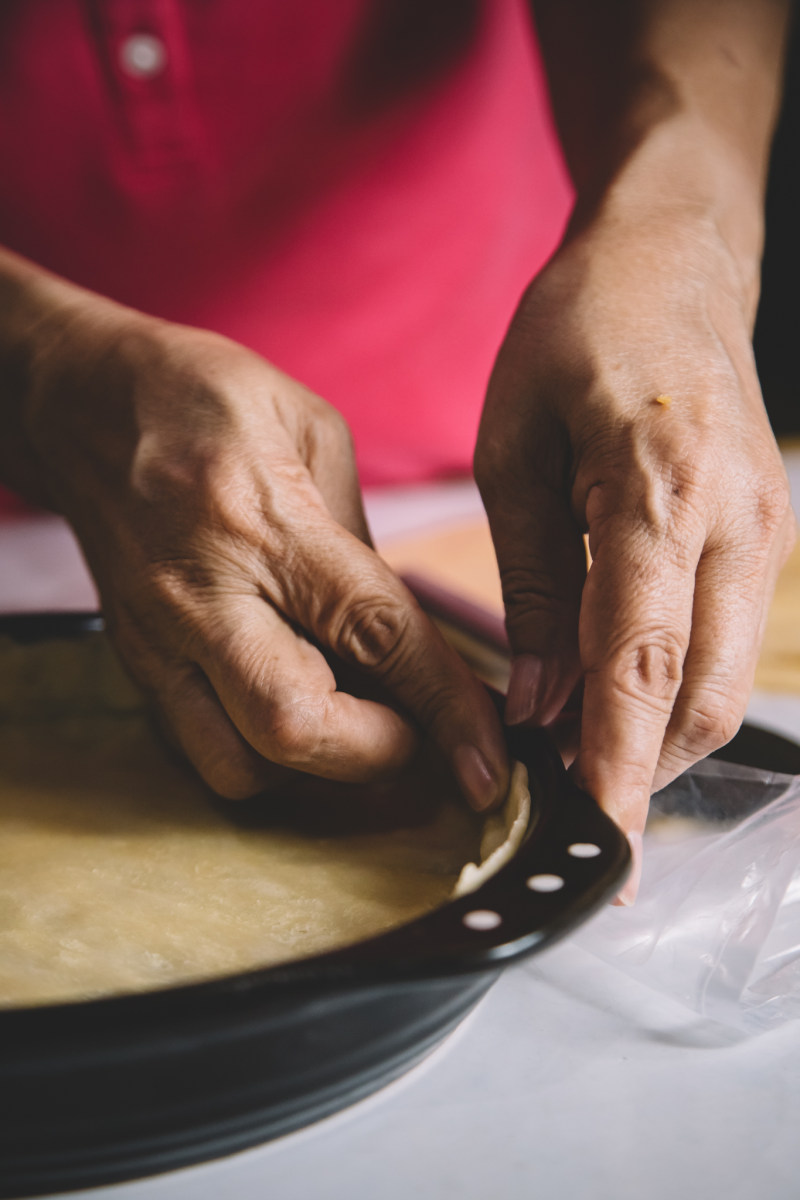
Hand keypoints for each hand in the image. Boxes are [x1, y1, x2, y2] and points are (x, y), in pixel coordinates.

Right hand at [23, 305, 506, 806]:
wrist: (83, 404)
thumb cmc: (206, 401)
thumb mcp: (314, 435)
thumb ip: (360, 544)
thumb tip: (401, 640)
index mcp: (266, 522)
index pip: (373, 633)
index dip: (444, 706)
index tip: (488, 758)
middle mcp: (203, 594)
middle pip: (294, 728)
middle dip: (378, 758)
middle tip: (423, 743)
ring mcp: (159, 639)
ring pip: (240, 767)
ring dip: (319, 770)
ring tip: (363, 731)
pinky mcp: (137, 662)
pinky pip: (202, 749)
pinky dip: (265, 758)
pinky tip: (301, 717)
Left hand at [476, 210, 794, 878]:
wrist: (674, 258)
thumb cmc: (576, 333)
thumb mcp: (514, 446)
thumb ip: (533, 581)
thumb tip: (542, 701)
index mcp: (656, 490)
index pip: (641, 663)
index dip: (617, 764)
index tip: (596, 843)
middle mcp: (734, 522)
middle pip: (704, 696)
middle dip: (642, 773)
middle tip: (576, 820)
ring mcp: (765, 530)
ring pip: (726, 684)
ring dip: (659, 740)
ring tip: (585, 765)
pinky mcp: (767, 533)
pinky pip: (728, 643)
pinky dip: (677, 692)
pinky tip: (621, 702)